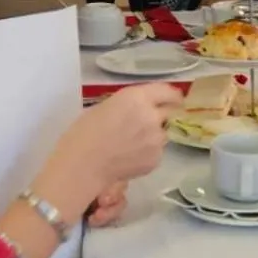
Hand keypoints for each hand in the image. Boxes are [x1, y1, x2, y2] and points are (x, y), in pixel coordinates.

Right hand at [31, 82, 182, 224]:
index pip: (167, 92)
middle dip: (160, 116)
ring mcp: (157, 140)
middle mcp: (152, 116)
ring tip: (130, 145)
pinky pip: (156, 152)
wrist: (83, 165)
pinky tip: (128, 158)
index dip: (172, 96)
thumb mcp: (104, 107)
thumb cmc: (83, 133)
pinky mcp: (156, 159)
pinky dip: (147, 153)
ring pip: (161, 134)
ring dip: (152, 136)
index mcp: (137, 98)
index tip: (174, 99)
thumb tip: (137, 109)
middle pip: (168, 113)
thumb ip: (128, 105)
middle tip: (144, 124)